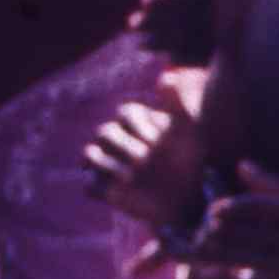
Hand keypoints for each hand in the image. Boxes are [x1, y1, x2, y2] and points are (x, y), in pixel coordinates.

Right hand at [80, 80, 207, 235]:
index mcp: (134, 123)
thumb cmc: (188, 163)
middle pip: (105, 132)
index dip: (143, 128)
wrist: (189, 200)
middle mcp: (117, 140)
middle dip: (129, 148)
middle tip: (147, 161)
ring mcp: (108, 163)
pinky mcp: (106, 189)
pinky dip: (99, 188)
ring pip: (91, 154)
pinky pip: (89, 186)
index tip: (160, 142)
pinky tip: (120, 191)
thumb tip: (168, 79)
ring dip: (113, 166)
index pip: (127, 113)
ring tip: (134, 178)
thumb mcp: (189, 137)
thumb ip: (179, 107)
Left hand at [195, 169, 278, 278]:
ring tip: (202, 251)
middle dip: (220, 235)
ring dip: (224, 257)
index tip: (213, 210)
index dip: (231, 209)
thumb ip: (278, 184)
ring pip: (254, 261)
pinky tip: (226, 275)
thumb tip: (240, 167)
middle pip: (251, 236)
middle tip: (200, 231)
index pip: (259, 208)